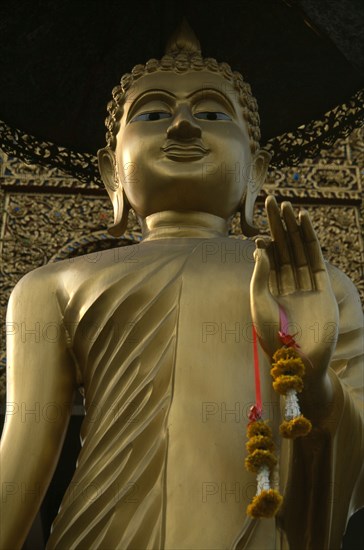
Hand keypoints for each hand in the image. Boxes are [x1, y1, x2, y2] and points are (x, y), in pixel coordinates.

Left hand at [250, 196, 338, 381]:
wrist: (299, 360)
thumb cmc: (273, 336)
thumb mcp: (259, 303)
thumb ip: (260, 275)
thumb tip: (259, 248)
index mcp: (270, 288)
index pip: (268, 257)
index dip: (265, 238)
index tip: (259, 222)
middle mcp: (287, 284)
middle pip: (284, 248)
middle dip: (279, 226)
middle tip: (274, 201)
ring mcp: (305, 284)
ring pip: (299, 250)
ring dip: (294, 228)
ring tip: (289, 207)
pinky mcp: (322, 288)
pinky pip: (315, 259)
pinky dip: (310, 241)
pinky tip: (304, 223)